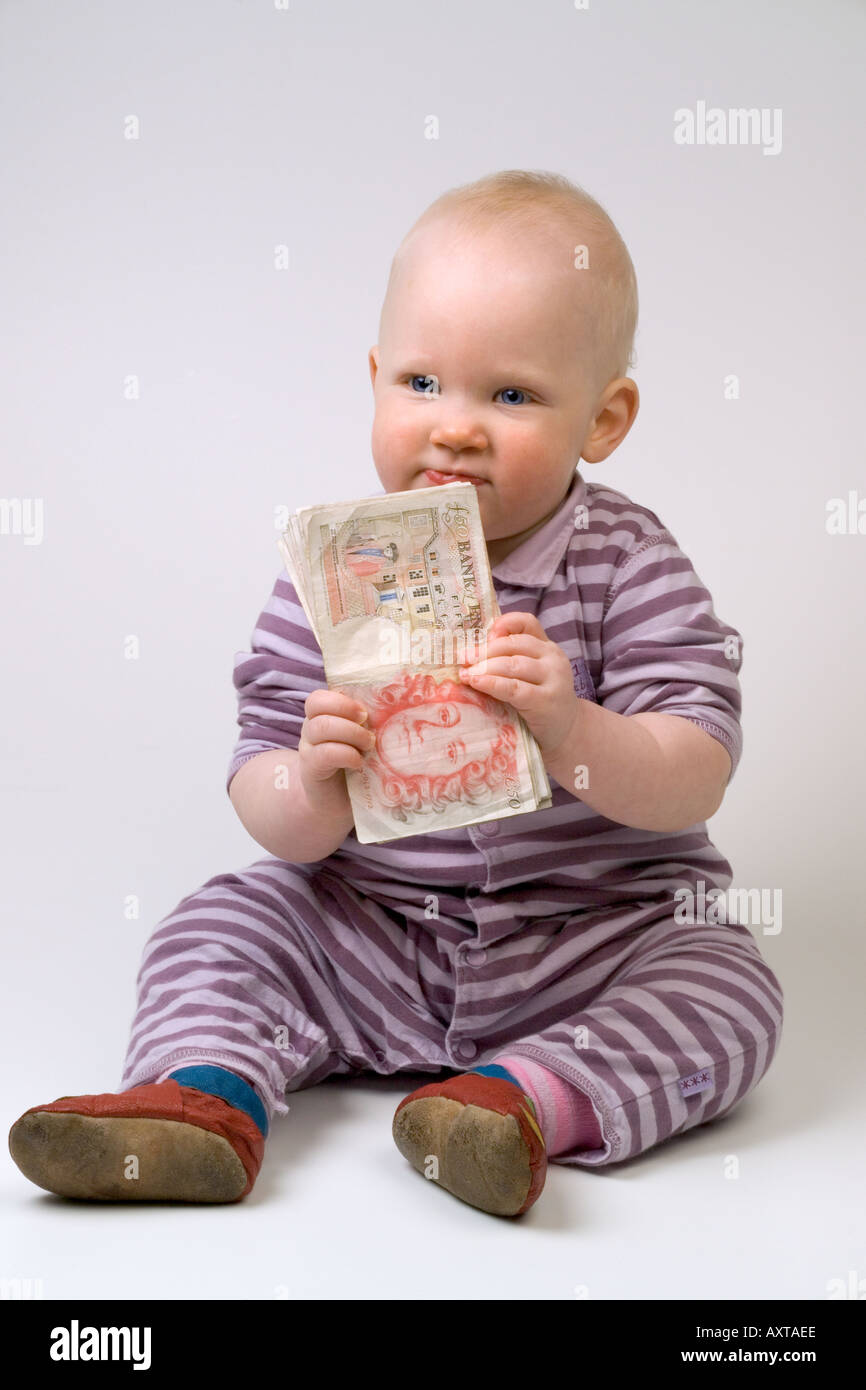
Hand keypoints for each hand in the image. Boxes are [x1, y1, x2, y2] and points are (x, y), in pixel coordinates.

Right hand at [298, 689, 375, 797]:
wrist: (336, 803)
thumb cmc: (358, 767)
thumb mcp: (365, 740)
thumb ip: (373, 725)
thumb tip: (404, 709)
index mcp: (325, 716)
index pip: (321, 695)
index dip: (342, 698)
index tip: (366, 710)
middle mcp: (312, 728)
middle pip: (316, 704)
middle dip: (346, 710)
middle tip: (369, 725)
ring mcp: (309, 748)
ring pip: (320, 727)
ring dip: (350, 733)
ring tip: (369, 745)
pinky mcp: (311, 769)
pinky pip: (323, 753)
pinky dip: (345, 754)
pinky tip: (358, 763)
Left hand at [458, 611, 580, 761]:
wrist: (567, 731)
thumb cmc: (539, 701)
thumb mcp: (531, 675)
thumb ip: (511, 659)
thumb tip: (471, 652)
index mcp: (548, 647)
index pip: (526, 622)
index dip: (503, 624)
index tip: (483, 636)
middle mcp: (553, 658)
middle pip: (513, 644)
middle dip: (484, 651)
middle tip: (463, 658)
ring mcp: (553, 679)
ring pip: (512, 664)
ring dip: (484, 667)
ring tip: (466, 674)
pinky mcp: (545, 700)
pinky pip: (513, 688)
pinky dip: (491, 683)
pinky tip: (476, 683)